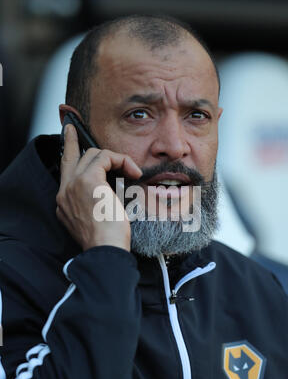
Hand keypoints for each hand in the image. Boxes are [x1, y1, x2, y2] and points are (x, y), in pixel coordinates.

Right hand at [56, 124, 141, 251]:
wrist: (106, 250)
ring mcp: (73, 185)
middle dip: (71, 140)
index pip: (64, 172)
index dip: (67, 153)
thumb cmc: (108, 241)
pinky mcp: (87, 180)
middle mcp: (64, 192)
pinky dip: (121, 161)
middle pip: (69, 157)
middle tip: (73, 128)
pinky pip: (105, 157)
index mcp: (64, 203)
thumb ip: (96, 202)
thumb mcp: (98, 220)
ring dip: (115, 159)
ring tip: (130, 172)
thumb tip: (110, 189)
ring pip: (91, 155)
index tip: (68, 140)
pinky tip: (132, 172)